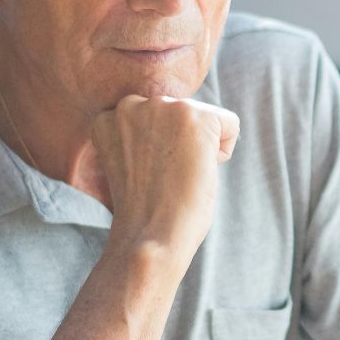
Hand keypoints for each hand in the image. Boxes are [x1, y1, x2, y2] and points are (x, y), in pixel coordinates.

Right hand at [89, 95, 239, 259]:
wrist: (150, 236)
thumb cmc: (144, 211)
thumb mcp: (130, 161)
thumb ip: (143, 134)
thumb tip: (176, 124)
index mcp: (110, 116)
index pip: (156, 120)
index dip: (162, 152)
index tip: (150, 176)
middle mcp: (132, 103)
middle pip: (181, 114)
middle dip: (182, 145)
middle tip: (165, 178)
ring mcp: (162, 106)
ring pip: (204, 118)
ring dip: (200, 148)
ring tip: (178, 175)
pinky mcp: (194, 114)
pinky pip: (230, 124)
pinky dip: (224, 151)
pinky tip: (198, 171)